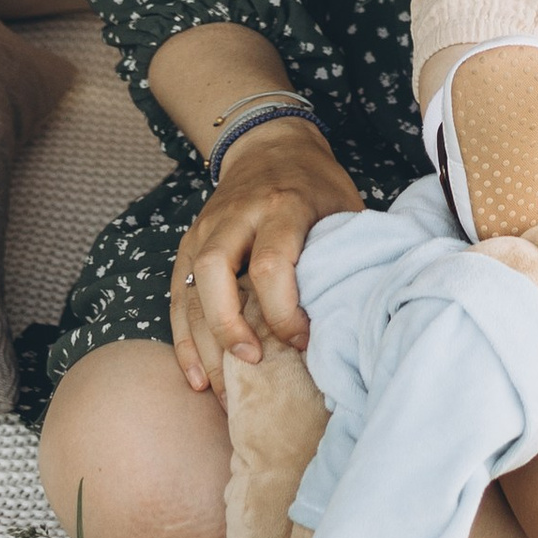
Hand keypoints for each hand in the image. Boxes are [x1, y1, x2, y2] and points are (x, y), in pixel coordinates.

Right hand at [169, 121, 364, 399]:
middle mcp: (237, 215)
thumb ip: (346, 254)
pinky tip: (199, 377)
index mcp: (282, 205)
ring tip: (224, 392)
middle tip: (252, 365)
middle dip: (229, 325)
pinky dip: (185, 339)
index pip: (272, 263)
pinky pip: (178, 295)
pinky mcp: (190, 243)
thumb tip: (358, 319)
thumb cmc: (316, 185)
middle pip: (215, 271)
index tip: (305, 342)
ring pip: (191, 287)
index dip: (285, 312)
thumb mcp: (343, 207)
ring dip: (204, 345)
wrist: (271, 145)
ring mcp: (207, 228)